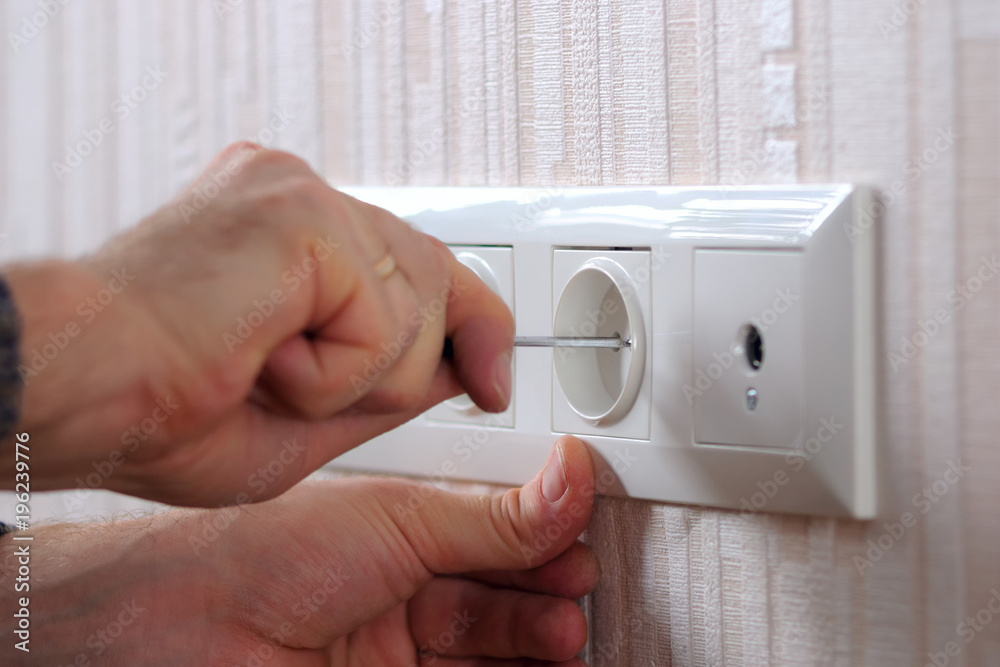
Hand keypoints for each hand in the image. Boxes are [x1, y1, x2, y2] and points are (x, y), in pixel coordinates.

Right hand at [1, 143, 513, 504]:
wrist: (82, 395)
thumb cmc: (165, 407)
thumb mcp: (314, 411)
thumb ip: (392, 379)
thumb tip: (469, 368)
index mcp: (291, 227)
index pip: (420, 259)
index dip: (470, 321)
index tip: (495, 373)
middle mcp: (302, 195)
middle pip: (437, 279)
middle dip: (402, 367)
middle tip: (297, 383)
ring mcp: (305, 195)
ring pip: (418, 307)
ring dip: (352, 379)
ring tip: (263, 368)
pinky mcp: (305, 216)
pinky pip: (380, 324)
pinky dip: (330, 375)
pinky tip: (260, 360)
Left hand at [3, 437, 597, 665]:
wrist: (190, 625)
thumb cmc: (273, 549)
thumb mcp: (405, 518)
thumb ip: (496, 514)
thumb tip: (568, 476)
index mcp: (406, 536)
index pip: (494, 538)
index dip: (540, 540)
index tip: (580, 540)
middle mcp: (403, 593)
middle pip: (498, 600)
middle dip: (544, 596)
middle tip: (577, 590)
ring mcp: (395, 650)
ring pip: (487, 649)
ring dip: (531, 643)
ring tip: (563, 634)